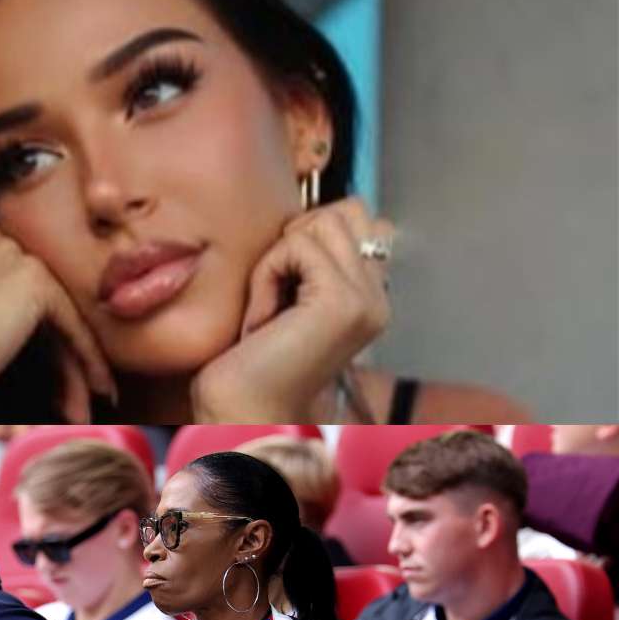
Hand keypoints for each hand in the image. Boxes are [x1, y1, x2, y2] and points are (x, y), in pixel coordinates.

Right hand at [0, 225, 114, 422]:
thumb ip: (1, 314)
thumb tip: (52, 342)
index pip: (20, 292)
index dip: (41, 340)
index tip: (54, 379)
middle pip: (44, 302)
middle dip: (61, 355)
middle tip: (72, 398)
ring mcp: (10, 253)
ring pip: (61, 314)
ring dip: (75, 365)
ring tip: (79, 406)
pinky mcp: (30, 277)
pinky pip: (72, 322)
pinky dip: (86, 358)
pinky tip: (93, 389)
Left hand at [191, 197, 392, 421]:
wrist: (241, 408)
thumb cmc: (250, 357)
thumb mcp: (287, 294)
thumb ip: (309, 258)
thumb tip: (308, 214)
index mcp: (371, 296)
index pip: (361, 218)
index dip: (310, 233)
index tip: (284, 281)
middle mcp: (379, 297)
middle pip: (346, 210)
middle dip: (296, 237)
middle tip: (275, 288)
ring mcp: (367, 299)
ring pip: (323, 222)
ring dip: (280, 256)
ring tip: (269, 303)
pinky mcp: (344, 301)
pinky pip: (298, 245)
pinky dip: (268, 273)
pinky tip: (263, 317)